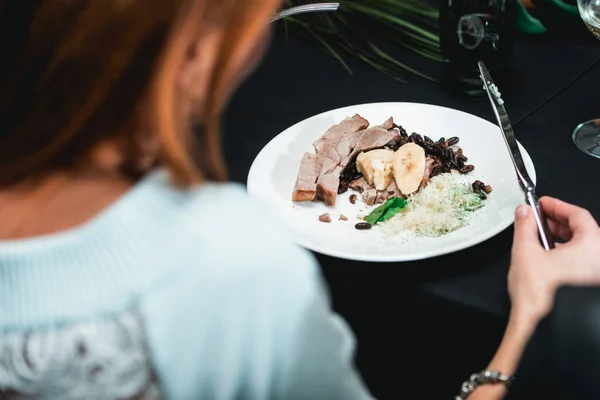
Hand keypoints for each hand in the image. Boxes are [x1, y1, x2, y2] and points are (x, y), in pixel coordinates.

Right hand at [508, 196, 599, 324]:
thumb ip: (525, 226)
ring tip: (539, 239)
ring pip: (583, 247)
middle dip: (557, 222)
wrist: (543, 327)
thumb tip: (524, 213)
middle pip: (583, 230)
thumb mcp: (525, 251)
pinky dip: (566, 255)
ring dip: (561, 239)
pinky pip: (583, 263)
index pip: (578, 214)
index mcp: (593, 246)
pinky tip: (547, 258)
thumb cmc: (541, 296)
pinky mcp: (590, 288)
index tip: (543, 203)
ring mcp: (596, 275)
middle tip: (538, 218)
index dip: (557, 205)